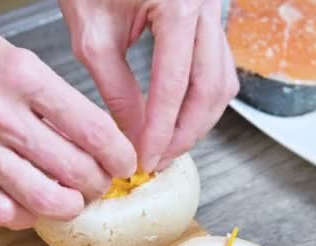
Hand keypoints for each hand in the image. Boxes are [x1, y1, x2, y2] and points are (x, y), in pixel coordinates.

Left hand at [60, 0, 238, 170]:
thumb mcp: (93, 35)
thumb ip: (116, 88)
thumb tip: (134, 133)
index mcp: (178, 5)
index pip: (174, 85)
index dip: (161, 130)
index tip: (146, 159)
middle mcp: (205, 7)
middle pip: (210, 89)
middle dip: (186, 132)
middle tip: (159, 160)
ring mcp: (212, 12)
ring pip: (221, 81)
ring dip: (198, 120)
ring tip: (168, 144)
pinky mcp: (208, 19)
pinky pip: (216, 68)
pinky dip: (200, 99)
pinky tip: (180, 116)